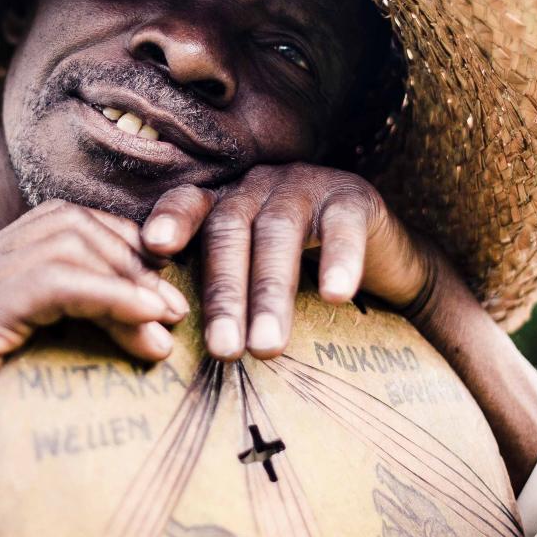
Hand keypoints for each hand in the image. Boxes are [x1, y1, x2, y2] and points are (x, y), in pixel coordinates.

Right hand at [0, 199, 186, 536]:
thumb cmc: (12, 437)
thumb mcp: (54, 355)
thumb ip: (83, 313)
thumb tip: (164, 289)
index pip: (62, 222)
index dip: (122, 245)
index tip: (165, 291)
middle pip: (65, 224)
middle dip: (130, 260)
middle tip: (175, 309)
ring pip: (63, 246)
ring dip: (127, 281)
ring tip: (164, 323)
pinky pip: (54, 283)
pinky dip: (109, 297)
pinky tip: (144, 322)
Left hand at [140, 163, 434, 359]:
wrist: (381, 262)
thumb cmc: (302, 276)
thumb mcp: (253, 280)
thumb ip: (217, 296)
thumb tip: (166, 348)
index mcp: (224, 204)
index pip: (190, 204)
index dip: (172, 220)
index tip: (155, 246)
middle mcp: (257, 188)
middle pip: (229, 232)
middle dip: (224, 293)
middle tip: (223, 349)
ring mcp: (304, 187)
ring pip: (279, 234)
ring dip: (270, 293)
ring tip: (267, 346)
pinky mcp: (352, 198)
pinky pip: (342, 227)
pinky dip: (339, 260)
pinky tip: (336, 296)